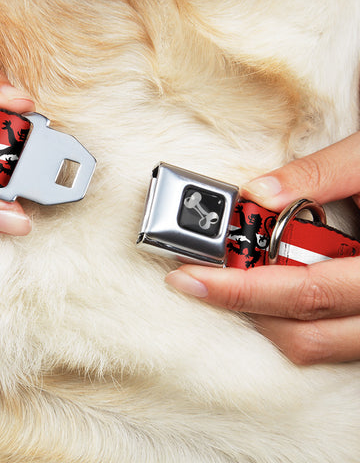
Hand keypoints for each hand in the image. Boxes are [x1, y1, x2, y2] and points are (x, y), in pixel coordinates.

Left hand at [166, 131, 359, 364]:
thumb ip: (320, 173)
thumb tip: (258, 192)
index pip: (304, 292)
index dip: (240, 289)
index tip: (189, 277)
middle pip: (304, 333)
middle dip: (241, 307)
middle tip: (197, 279)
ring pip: (317, 346)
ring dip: (265, 318)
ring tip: (229, 282)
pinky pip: (330, 341)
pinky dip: (292, 320)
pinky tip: (271, 288)